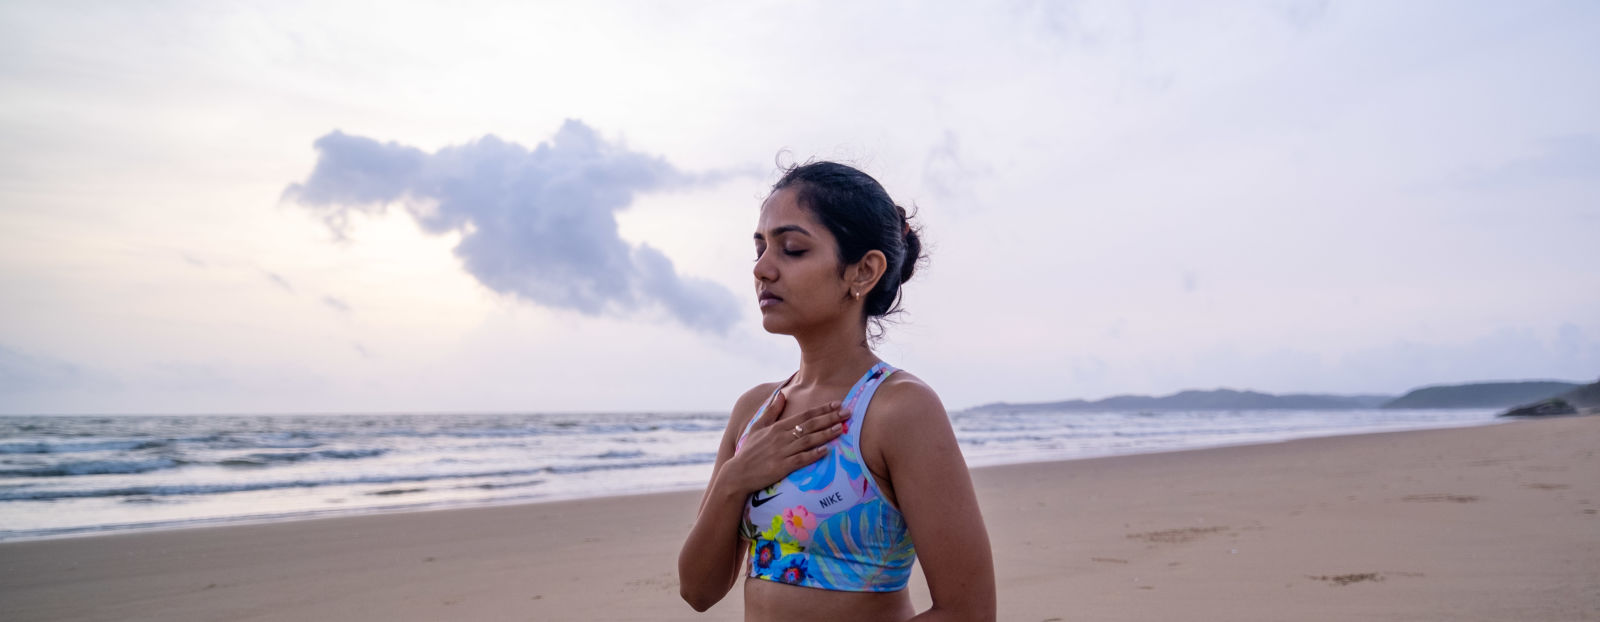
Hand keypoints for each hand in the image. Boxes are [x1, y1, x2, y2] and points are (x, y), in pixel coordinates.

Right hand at [721, 392, 849, 494]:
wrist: (737, 473)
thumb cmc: (749, 451)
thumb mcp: (758, 427)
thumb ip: (771, 411)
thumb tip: (781, 394)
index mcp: (777, 427)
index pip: (804, 415)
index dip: (822, 409)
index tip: (838, 404)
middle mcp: (781, 437)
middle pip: (809, 425)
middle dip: (830, 418)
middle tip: (848, 413)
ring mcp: (782, 452)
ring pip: (807, 441)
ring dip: (825, 434)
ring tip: (841, 428)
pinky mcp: (781, 467)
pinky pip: (800, 460)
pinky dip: (813, 455)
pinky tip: (825, 451)